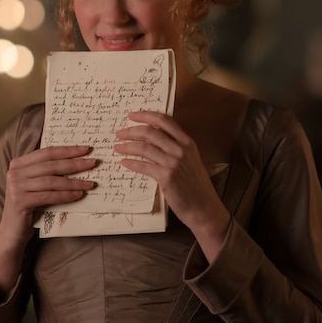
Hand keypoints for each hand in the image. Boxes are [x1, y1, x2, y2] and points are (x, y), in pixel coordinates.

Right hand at [0, 145, 95, 295]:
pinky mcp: (20, 201)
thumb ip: (47, 171)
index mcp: (18, 163)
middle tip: (93, 163)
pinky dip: (66, 195)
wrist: (12, 230)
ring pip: (52, 181)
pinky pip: (49, 196)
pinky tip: (78, 195)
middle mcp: (15, 172)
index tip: (85, 149)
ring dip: (74, 182)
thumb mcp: (35, 184)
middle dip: (75, 164)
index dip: (67, 150)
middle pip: (51, 165)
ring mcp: (16, 186)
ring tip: (90, 183)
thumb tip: (77, 160)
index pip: (47, 152)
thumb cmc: (29, 204)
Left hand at [114, 111, 230, 260]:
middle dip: (131, 130)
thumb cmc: (195, 186)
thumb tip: (152, 140)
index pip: (164, 121)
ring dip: (127, 146)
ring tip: (117, 147)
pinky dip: (131, 163)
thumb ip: (175, 149)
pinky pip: (143, 166)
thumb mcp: (190, 161)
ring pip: (144, 148)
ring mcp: (174, 162)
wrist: (203, 207)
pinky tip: (124, 163)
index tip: (132, 115)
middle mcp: (181, 149)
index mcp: (187, 142)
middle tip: (120, 133)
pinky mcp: (166, 177)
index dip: (146, 115)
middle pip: (150, 132)